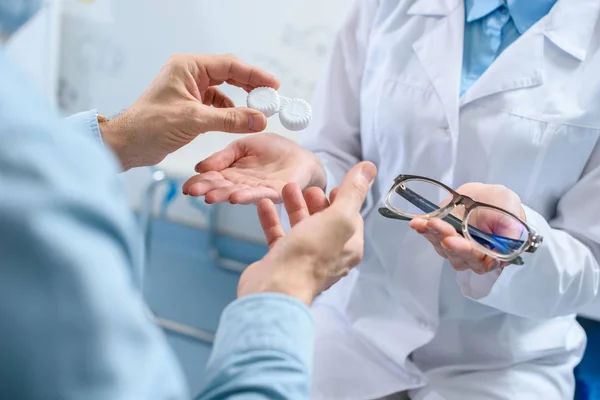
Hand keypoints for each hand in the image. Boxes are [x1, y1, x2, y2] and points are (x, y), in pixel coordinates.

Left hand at [99, 54, 279, 169]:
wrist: (128, 145)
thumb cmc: (151, 126)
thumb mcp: (195, 120)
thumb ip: (230, 119)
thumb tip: (259, 119)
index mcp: (188, 67)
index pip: (228, 65)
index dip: (253, 74)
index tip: (273, 84)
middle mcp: (189, 74)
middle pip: (228, 74)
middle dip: (250, 85)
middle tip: (271, 96)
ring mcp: (189, 89)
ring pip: (224, 90)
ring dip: (240, 100)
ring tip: (257, 110)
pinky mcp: (190, 105)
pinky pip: (216, 104)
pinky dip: (229, 111)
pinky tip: (238, 120)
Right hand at [182, 133, 326, 203]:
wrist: (300, 156)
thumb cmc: (272, 150)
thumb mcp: (243, 146)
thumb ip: (224, 156)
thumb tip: (200, 166)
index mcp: (232, 173)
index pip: (212, 178)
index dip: (199, 182)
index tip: (186, 186)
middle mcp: (242, 185)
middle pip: (221, 188)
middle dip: (206, 190)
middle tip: (193, 191)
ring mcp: (258, 190)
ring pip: (237, 193)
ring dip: (223, 196)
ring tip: (210, 197)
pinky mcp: (276, 193)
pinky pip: (260, 195)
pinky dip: (247, 197)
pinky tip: (235, 198)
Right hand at [237, 162, 376, 305]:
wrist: (275, 288)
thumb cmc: (310, 255)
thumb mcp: (338, 218)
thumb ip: (353, 192)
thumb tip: (369, 168)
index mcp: (349, 247)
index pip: (352, 219)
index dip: (344, 200)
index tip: (333, 186)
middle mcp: (329, 255)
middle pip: (325, 222)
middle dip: (317, 201)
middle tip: (308, 187)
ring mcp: (304, 259)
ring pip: (301, 227)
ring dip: (294, 206)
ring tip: (286, 188)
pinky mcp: (282, 261)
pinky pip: (279, 236)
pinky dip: (273, 219)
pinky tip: (264, 205)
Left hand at [409, 183, 525, 273]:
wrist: (485, 194)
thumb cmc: (501, 204)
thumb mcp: (511, 209)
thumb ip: (511, 229)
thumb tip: (502, 247)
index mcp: (495, 253)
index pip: (481, 262)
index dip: (467, 253)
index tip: (453, 241)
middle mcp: (475, 255)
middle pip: (460, 257)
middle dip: (448, 242)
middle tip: (437, 227)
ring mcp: (457, 247)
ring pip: (444, 249)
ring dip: (434, 236)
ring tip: (425, 223)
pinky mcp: (442, 237)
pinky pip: (432, 238)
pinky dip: (424, 230)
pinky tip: (417, 223)